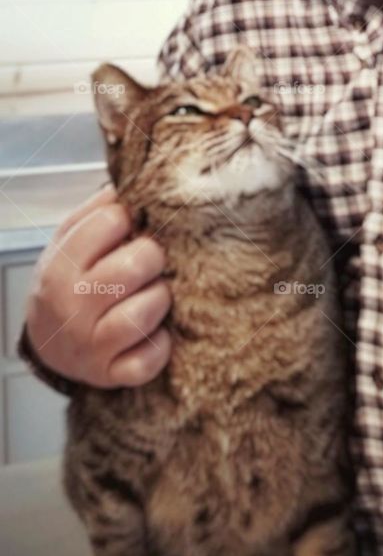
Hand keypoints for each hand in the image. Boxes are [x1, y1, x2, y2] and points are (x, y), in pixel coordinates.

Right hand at [23, 183, 171, 387]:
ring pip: (146, 311)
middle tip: (150, 262)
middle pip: (137, 263)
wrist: (49, 340)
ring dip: (160, 298)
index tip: (129, 227)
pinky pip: (151, 359)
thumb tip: (135, 181)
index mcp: (61, 265)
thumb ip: (98, 210)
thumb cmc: (70, 281)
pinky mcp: (112, 374)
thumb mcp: (71, 241)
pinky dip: (160, 345)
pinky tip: (155, 332)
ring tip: (154, 294)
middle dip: (153, 257)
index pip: (111, 220)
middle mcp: (72, 306)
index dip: (129, 218)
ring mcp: (91, 345)